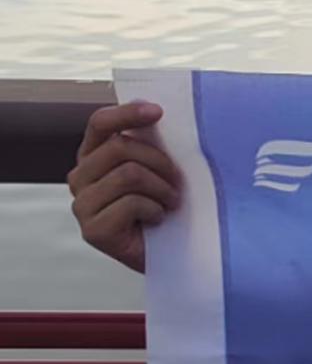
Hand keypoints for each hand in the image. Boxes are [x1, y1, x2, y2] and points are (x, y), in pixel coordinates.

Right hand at [67, 102, 182, 272]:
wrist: (173, 253)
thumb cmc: (168, 206)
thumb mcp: (160, 168)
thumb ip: (151, 143)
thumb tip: (158, 111)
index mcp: (94, 156)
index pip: (100, 123)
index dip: (127, 113)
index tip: (158, 111)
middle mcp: (81, 177)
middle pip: (121, 148)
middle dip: (161, 162)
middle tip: (178, 182)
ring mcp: (82, 205)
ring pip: (129, 174)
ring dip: (162, 189)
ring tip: (170, 203)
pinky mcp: (92, 230)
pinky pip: (132, 203)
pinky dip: (156, 210)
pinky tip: (158, 220)